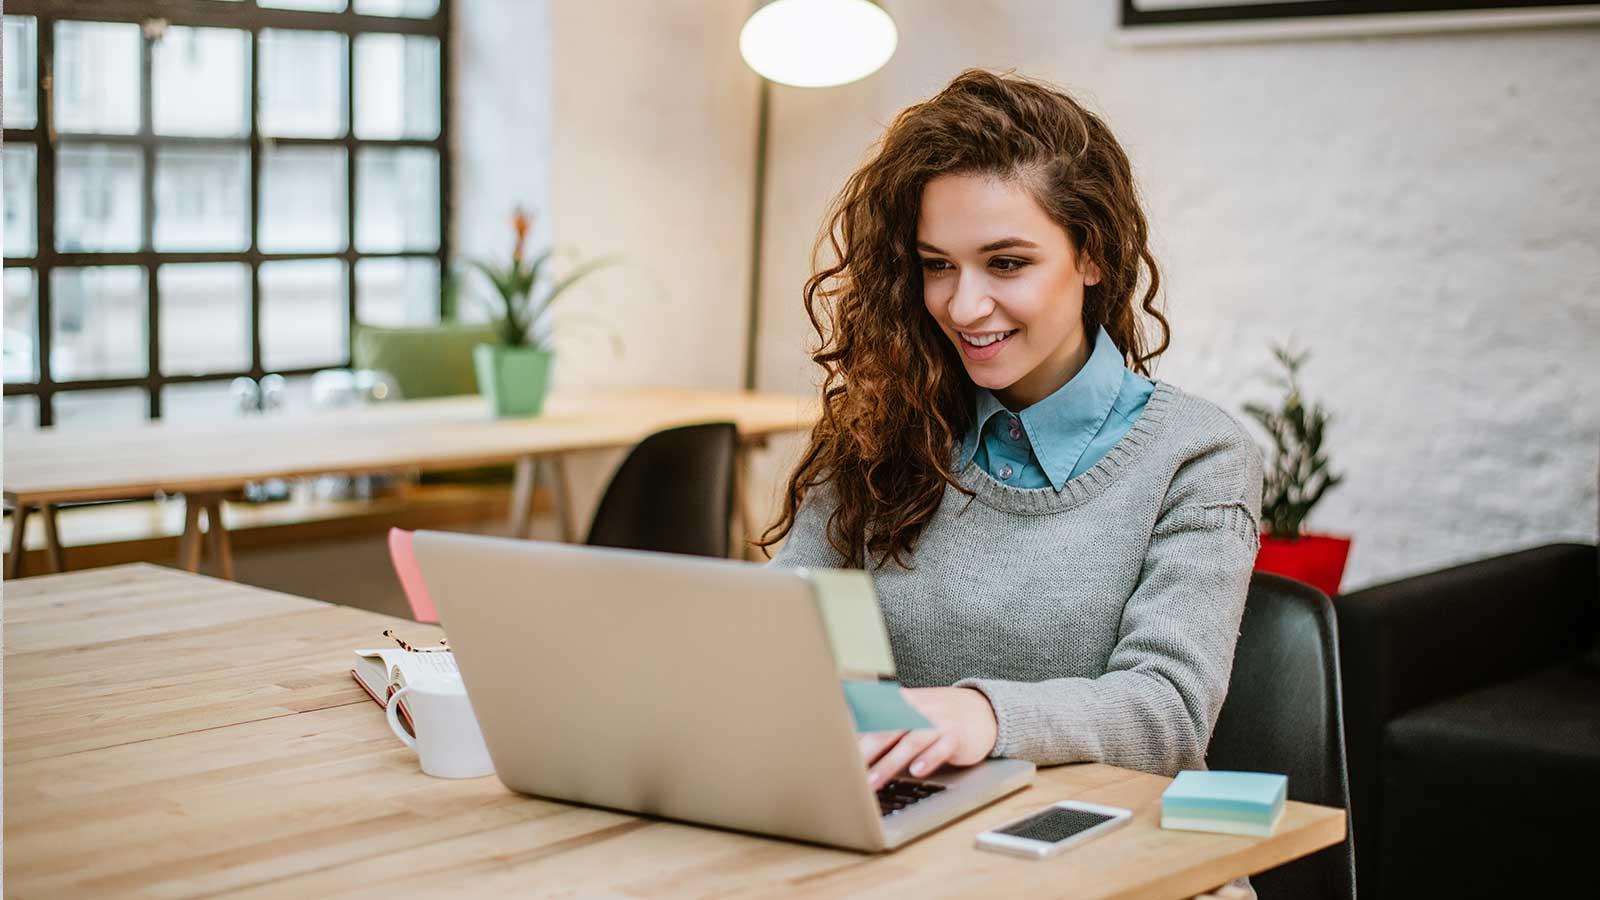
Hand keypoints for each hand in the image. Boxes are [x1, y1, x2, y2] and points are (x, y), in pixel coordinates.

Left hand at [858, 686, 997, 790]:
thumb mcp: (913, 712)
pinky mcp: (957, 736)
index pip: (874, 715)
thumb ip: (886, 724)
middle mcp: (919, 710)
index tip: (836, 748)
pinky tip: (917, 771)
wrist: (983, 710)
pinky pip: (941, 748)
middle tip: (847, 770)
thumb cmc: (939, 716)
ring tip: (872, 781)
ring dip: (889, 763)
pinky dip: (929, 759)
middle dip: (865, 751)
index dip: (854, 731)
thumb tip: (852, 742)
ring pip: (911, 742)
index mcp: (903, 702)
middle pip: (888, 730)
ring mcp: (939, 722)